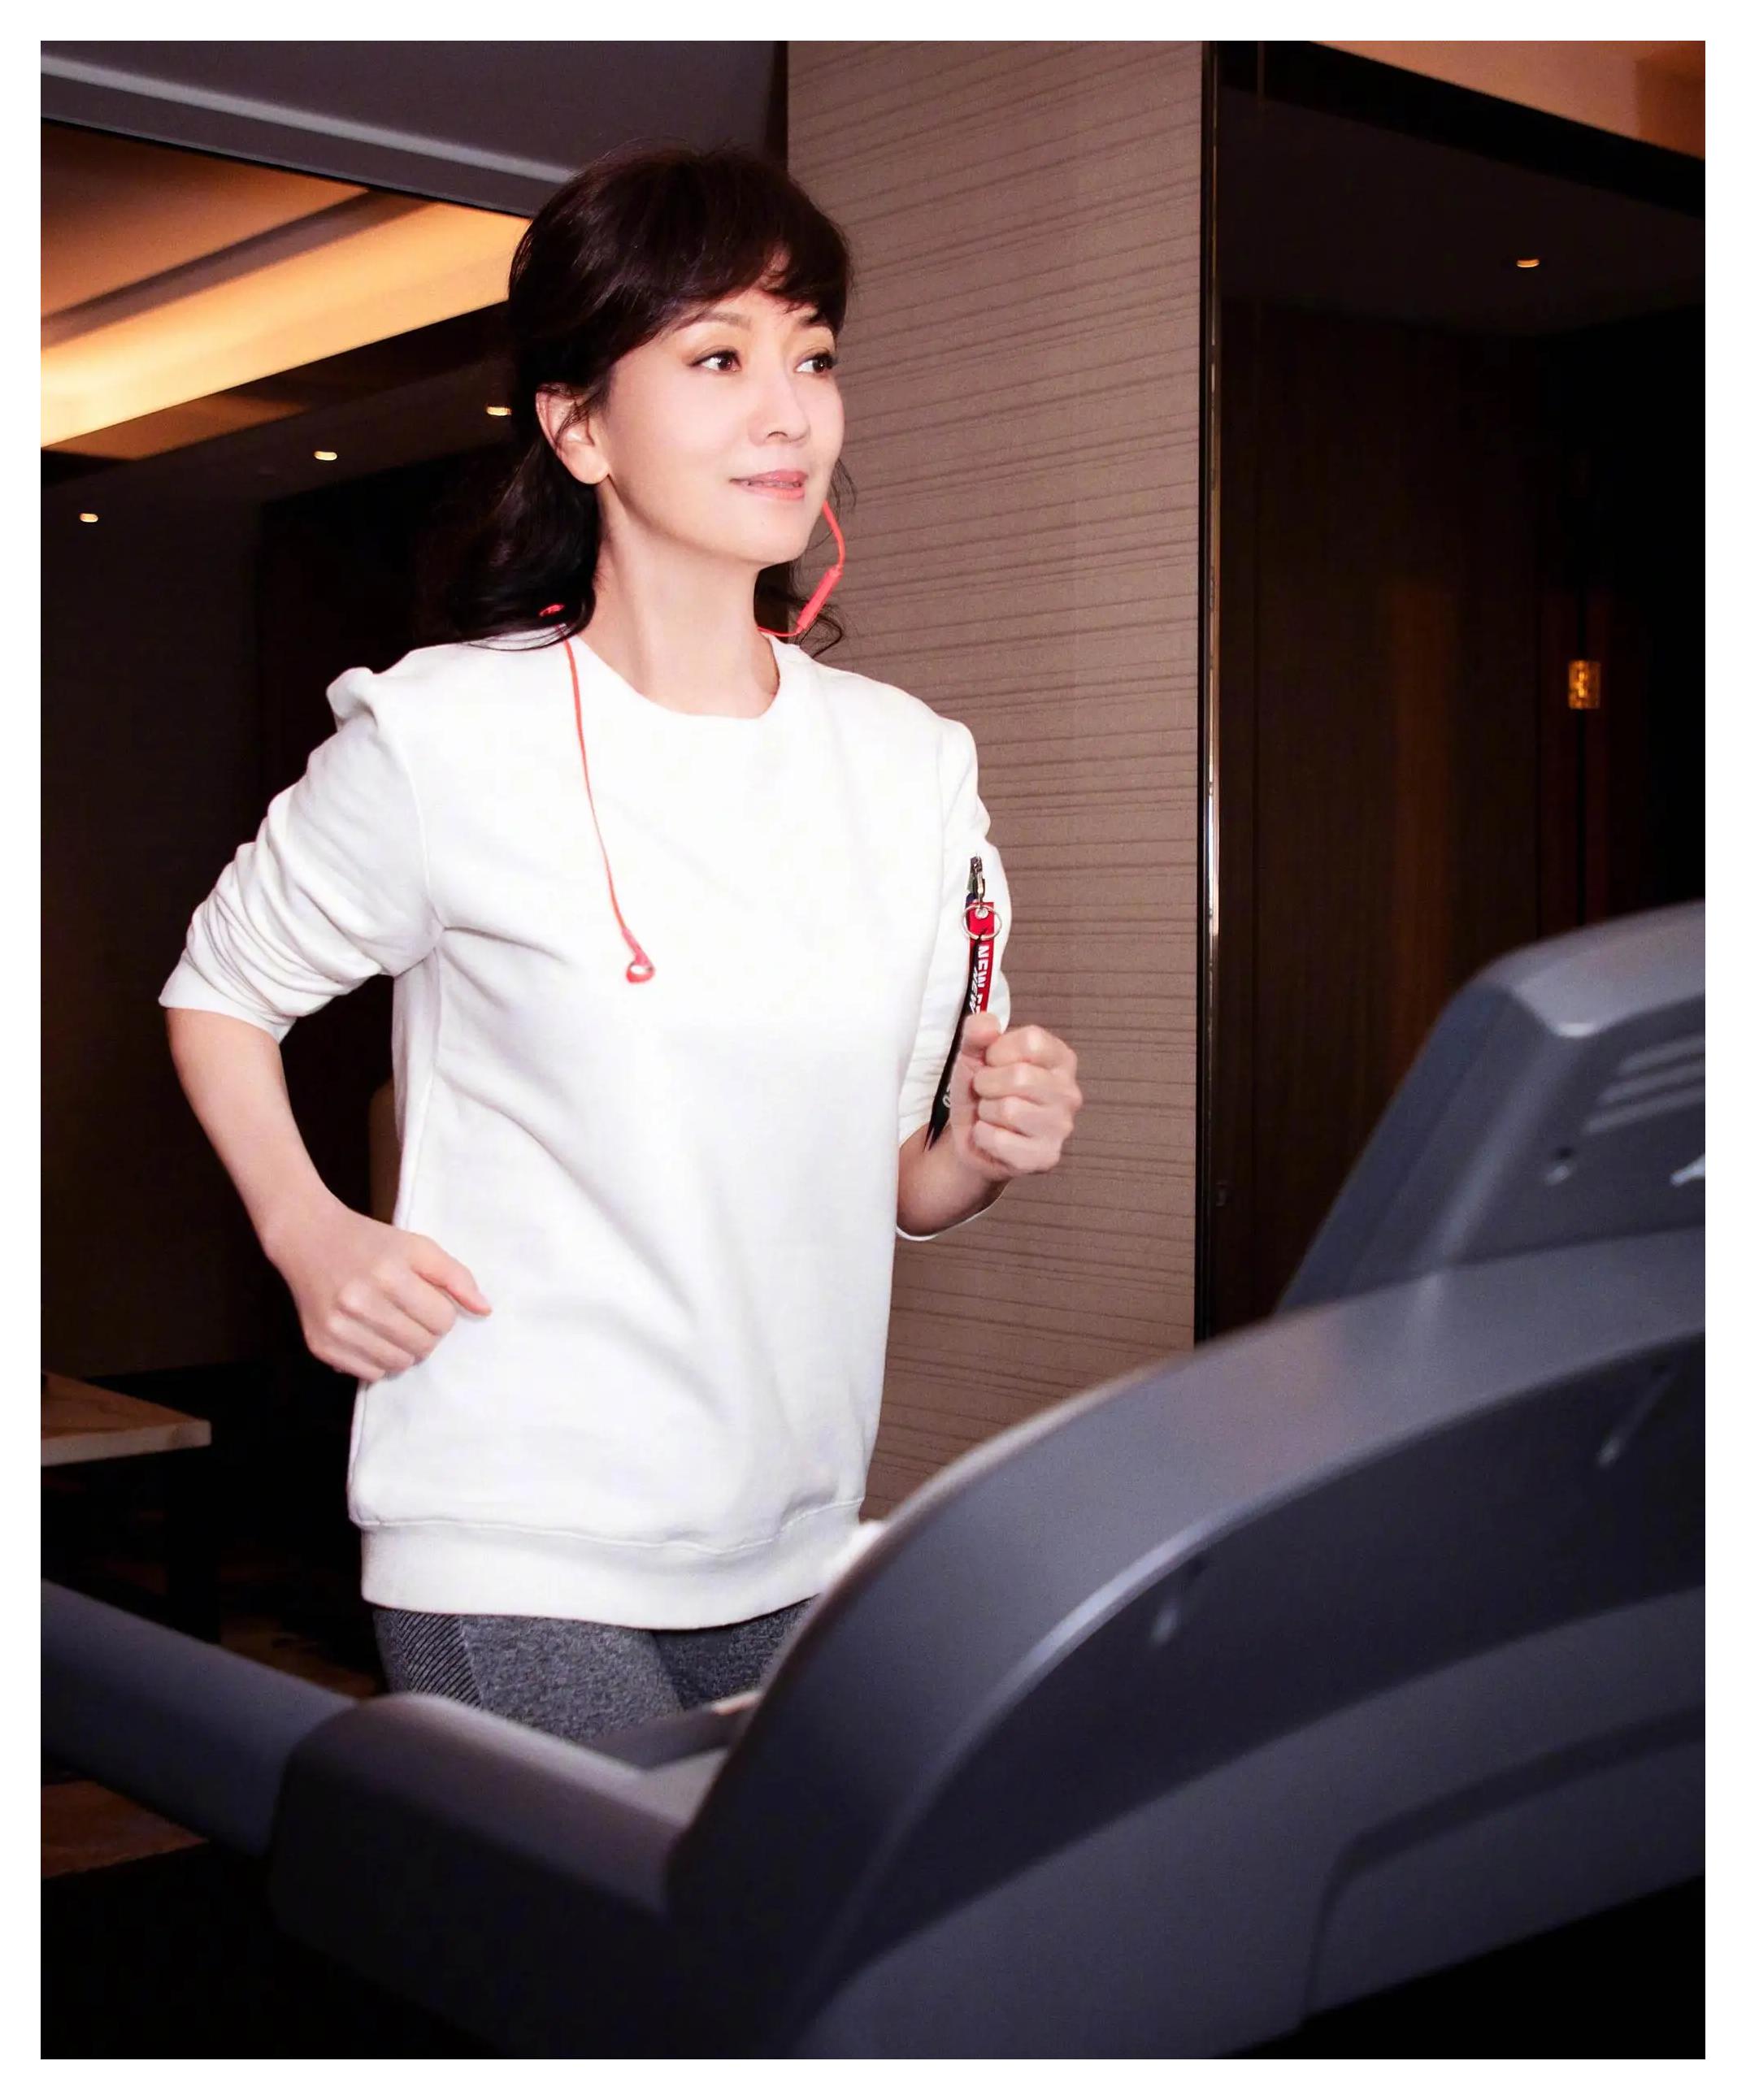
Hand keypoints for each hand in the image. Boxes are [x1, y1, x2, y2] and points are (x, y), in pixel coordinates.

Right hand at [266, 1199, 491, 1381]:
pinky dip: (377, 1360)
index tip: (426, 1300)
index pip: (442, 1320)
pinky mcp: (320, 1345)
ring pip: (398, 1365)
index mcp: (389, 1274)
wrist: (308, 1238)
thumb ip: (456, 1277)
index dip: (441, 1312)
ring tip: (390, 1325)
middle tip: (409, 1314)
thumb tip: (485, 1310)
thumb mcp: (418, 1247)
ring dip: (403, 1350)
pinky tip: (368, 1335)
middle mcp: (359, 1302)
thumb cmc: (371, 1243)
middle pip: (422, 1346)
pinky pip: (369, 1374)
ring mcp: (336, 1327)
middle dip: (425, 1333)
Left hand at [946, 1013, 1081, 1183]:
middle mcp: (1069, 1092)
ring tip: (991, 1114)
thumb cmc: (982, 1092)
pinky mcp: (1046, 1157)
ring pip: (1009, 1110)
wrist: (972, 1138)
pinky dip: (983, 1136)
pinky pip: (1000, 1140)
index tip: (992, 1062)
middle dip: (987, 1084)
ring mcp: (1061, 1128)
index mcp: (1060, 1059)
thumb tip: (986, 1024)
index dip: (998, 1051)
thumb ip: (977, 1032)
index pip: (1031, 1042)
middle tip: (987, 1092)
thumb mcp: (974, 1054)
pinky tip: (992, 1136)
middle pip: (1020, 1077)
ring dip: (985, 1111)